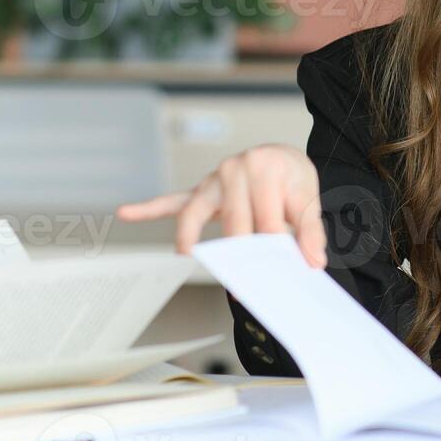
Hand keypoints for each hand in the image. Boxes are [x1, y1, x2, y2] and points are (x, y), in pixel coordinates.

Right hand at [115, 143, 327, 267]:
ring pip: (197, 211)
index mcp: (266, 168)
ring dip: (190, 235)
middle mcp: (236, 169)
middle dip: (239, 251)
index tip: (276, 272)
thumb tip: (313, 261)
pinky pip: (174, 201)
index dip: (273, 247)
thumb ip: (311, 231)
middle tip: (243, 281)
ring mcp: (214, 180)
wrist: (282, 159)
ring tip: (187, 254)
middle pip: (233, 219)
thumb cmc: (293, 180)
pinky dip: (149, 208)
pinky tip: (126, 212)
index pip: (266, 217)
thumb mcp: (309, 197)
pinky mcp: (201, 191)